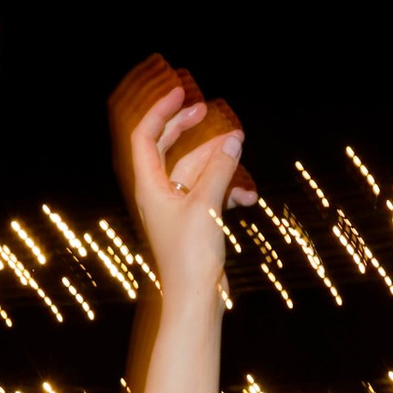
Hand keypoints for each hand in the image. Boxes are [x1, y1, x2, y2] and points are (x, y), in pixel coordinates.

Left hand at [112, 55, 253, 297]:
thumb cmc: (190, 257)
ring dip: (221, 164)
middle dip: (189, 129)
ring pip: (196, 169)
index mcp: (149, 188)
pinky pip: (210, 191)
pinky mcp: (194, 220)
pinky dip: (228, 188)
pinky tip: (247, 197)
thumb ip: (220, 169)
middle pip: (168, 147)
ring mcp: (177, 207)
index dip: (160, 112)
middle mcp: (159, 194)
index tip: (181, 92)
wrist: (195, 300)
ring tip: (242, 160)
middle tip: (207, 110)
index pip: (145, 137)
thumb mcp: (207, 205)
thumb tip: (233, 140)